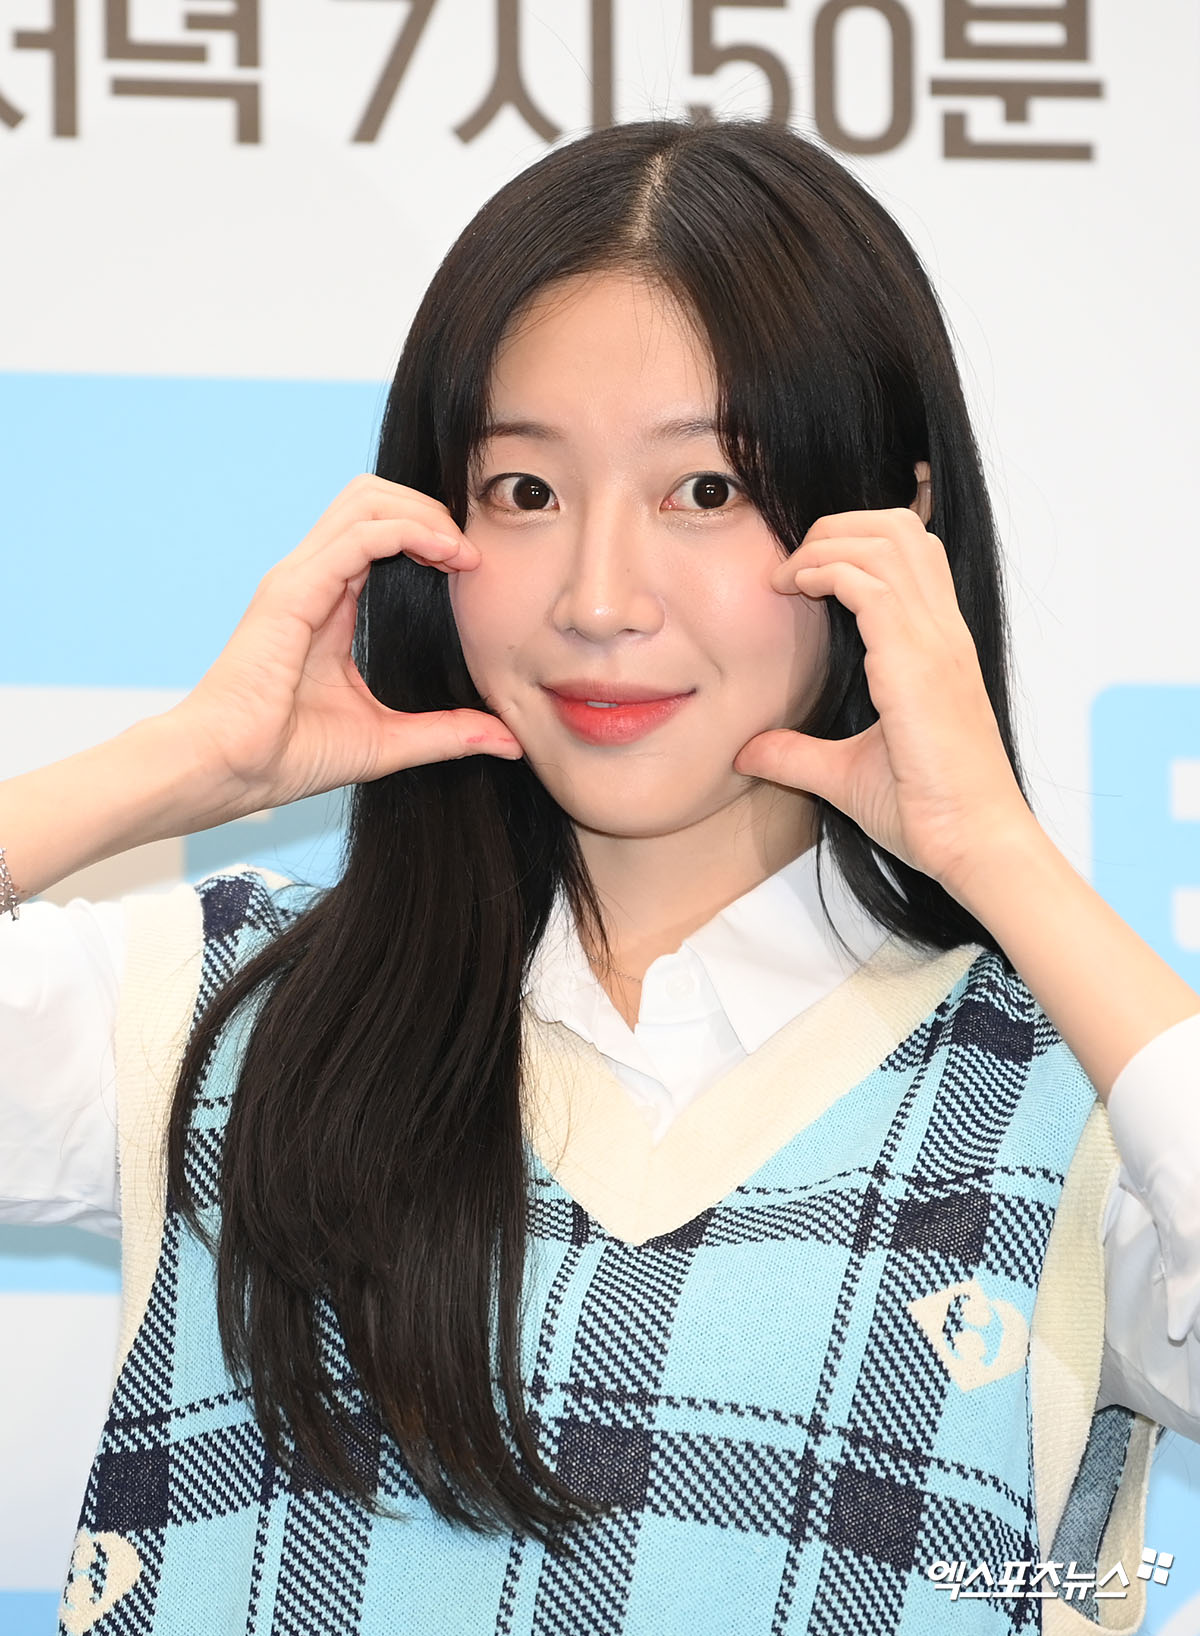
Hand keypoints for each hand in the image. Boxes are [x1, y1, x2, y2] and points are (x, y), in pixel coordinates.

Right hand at [163, 474, 522, 815]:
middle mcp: (312, 578)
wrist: (229, 772)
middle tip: (472, 552)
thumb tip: (509, 741)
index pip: (381, 531)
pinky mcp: (293, 590)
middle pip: (374, 498)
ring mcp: (299, 578)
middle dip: (430, 509)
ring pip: (367, 500)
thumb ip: (448, 734)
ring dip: (424, 513)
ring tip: (462, 551)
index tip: (473, 568)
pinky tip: (446, 555)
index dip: (431, 533)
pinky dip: (409, 531)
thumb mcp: (389, 742)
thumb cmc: (288, 757)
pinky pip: (360, 534)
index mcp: (327, 600)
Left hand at [732, 506, 1034, 895]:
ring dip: (825, 543)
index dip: (855, 541)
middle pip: (900, 527)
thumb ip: (797, 756)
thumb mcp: (845, 776)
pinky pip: (870, 585)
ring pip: (886, 541)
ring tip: (787, 575)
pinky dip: (826, 571)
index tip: (803, 576)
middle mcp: (943, 632)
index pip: (911, 552)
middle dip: (836, 526)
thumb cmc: (929, 812)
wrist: (974, 843)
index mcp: (938, 645)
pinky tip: (796, 589)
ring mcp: (934, 642)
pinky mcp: (917, 663)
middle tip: (790, 564)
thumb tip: (746, 753)